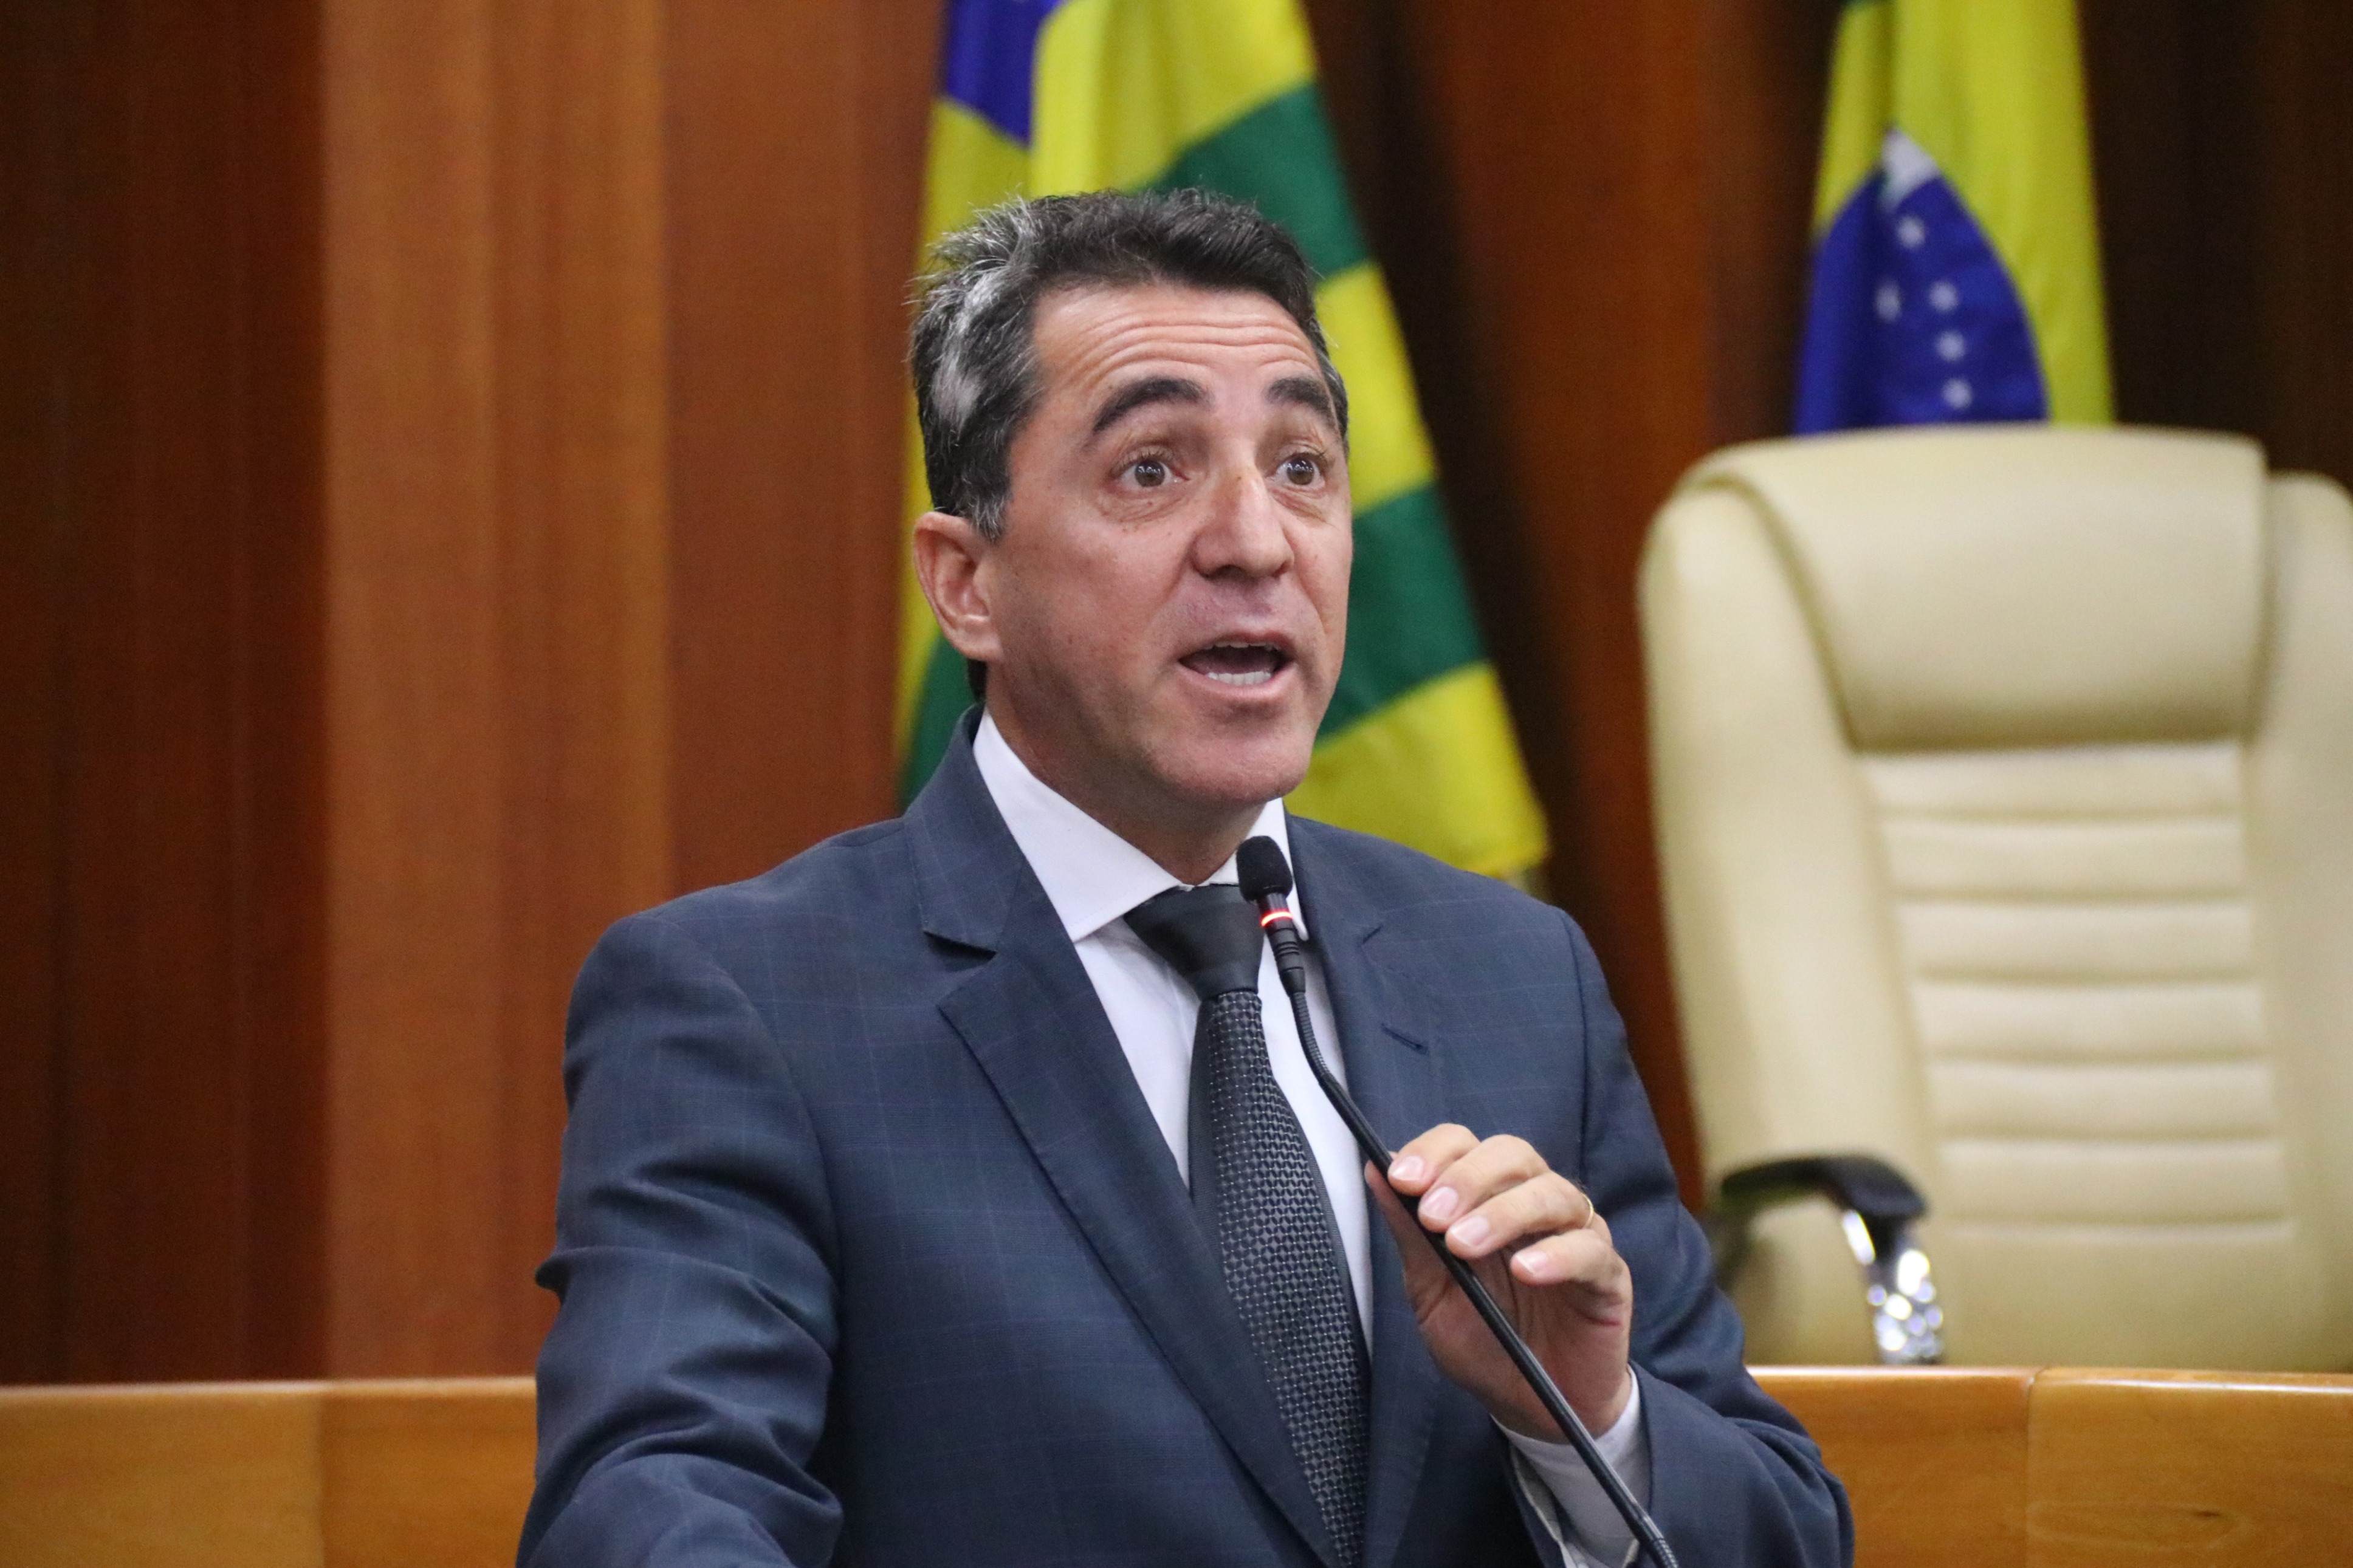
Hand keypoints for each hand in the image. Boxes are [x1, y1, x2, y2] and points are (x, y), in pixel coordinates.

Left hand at [1372, 1124, 1631, 1439]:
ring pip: (1551, 1193)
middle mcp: (1533, 1205)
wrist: (1530, 1407)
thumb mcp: (1431, 1292)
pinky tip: (1525, 1271)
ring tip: (1464, 1246)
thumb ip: (1409, 1234)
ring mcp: (1575, 1235)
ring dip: (1501, 1213)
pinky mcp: (1608, 1276)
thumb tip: (1376, 1170)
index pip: (1465, 1145)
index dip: (1434, 1152)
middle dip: (1465, 1178)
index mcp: (1487, 1199)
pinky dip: (1556, 1254)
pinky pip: (1589, 1250)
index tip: (1402, 1179)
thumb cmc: (1484, 1342)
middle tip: (1433, 1217)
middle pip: (1512, 1154)